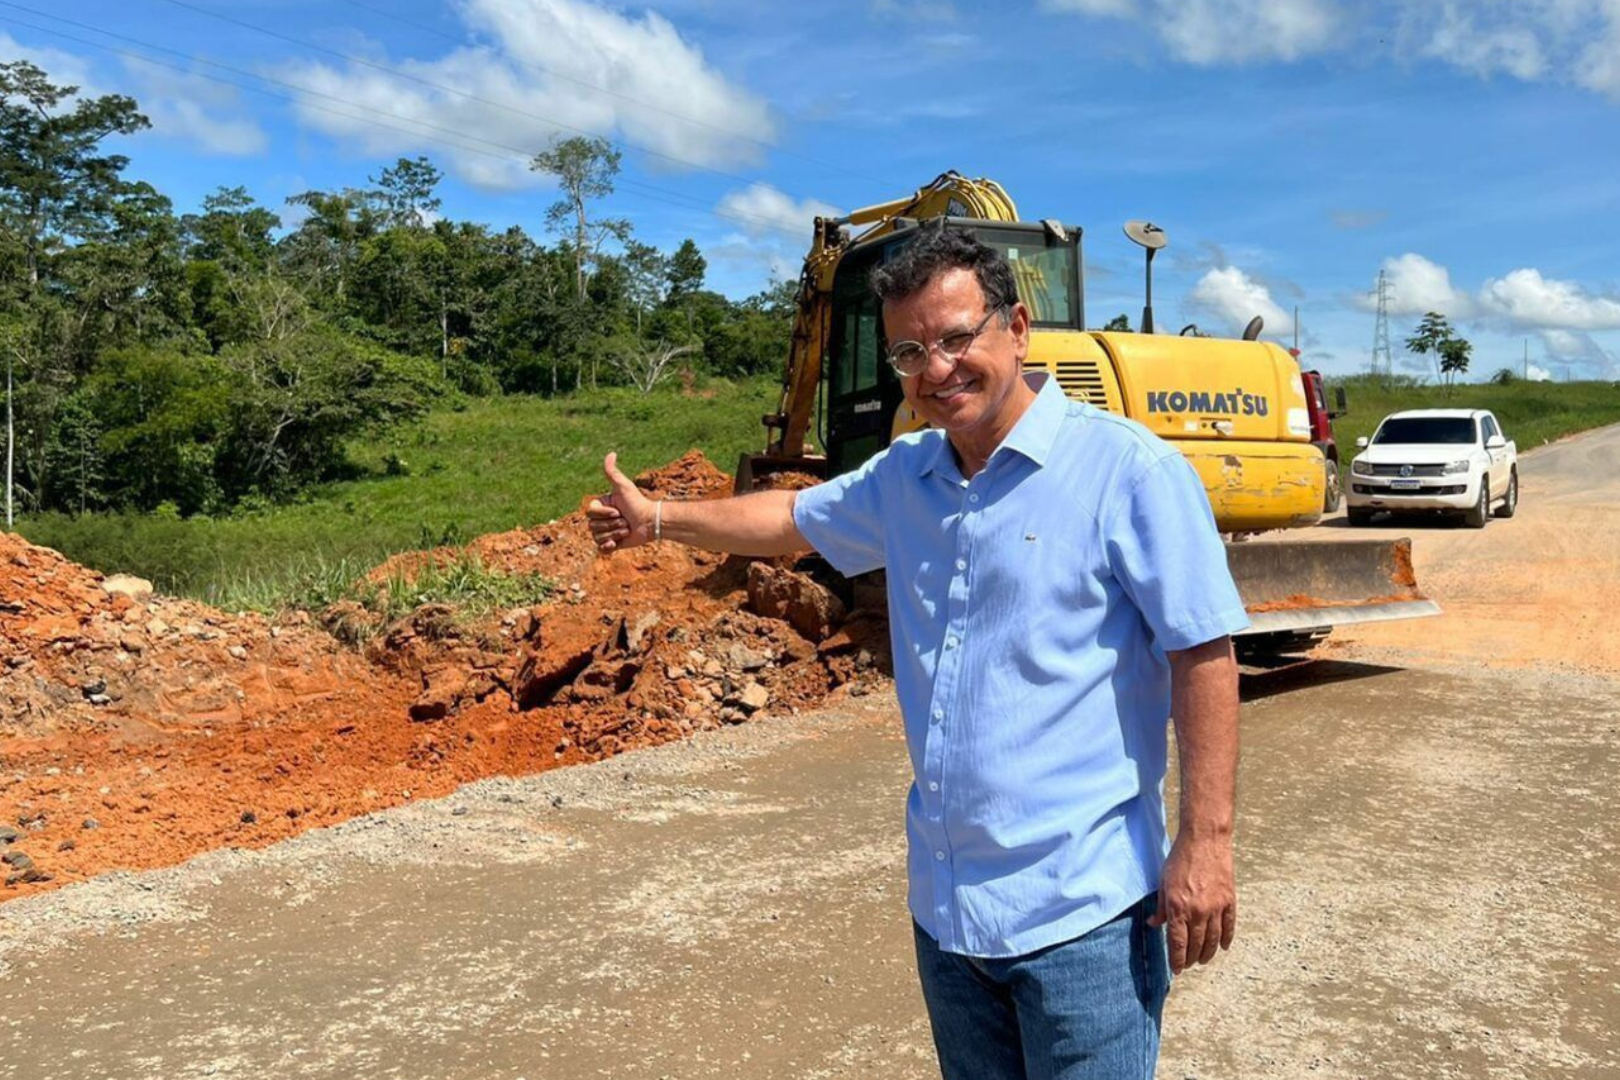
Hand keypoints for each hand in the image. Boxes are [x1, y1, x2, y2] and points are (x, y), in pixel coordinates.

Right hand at [586, 452, 654, 553]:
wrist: (650, 522)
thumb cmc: (637, 503)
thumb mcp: (623, 486)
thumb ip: (613, 472)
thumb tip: (611, 453)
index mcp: (601, 506)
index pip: (590, 513)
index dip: (603, 514)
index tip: (618, 511)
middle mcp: (601, 519)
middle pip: (592, 526)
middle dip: (611, 524)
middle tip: (625, 520)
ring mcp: (606, 532)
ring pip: (597, 537)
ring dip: (614, 533)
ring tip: (627, 529)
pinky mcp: (611, 545)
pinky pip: (600, 549)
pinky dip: (608, 547)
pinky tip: (616, 544)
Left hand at [1149, 834, 1235, 973]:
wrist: (1205, 841)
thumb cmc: (1180, 859)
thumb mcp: (1163, 882)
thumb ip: (1160, 907)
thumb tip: (1153, 925)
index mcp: (1178, 907)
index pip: (1178, 943)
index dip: (1178, 960)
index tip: (1177, 969)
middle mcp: (1198, 911)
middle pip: (1196, 945)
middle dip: (1192, 958)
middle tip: (1189, 964)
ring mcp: (1216, 907)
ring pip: (1213, 939)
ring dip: (1208, 953)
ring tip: (1204, 960)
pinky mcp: (1229, 900)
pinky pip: (1229, 926)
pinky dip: (1226, 939)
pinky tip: (1222, 947)